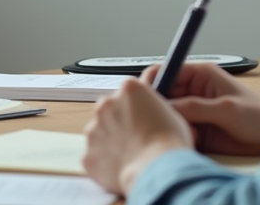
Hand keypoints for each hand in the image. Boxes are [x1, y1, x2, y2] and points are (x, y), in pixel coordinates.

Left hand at [83, 78, 193, 193]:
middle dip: (119, 122)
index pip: (128, 92)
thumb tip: (148, 115)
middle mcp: (107, 104)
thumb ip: (152, 108)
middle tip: (136, 138)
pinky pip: (95, 156)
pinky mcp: (88, 152)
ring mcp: (94, 128)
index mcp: (129, 89)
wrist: (157, 170)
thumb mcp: (171, 114)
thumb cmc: (170, 144)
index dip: (136, 107)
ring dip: (110, 141)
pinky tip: (121, 168)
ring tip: (130, 155)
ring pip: (99, 132)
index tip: (142, 118)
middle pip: (110, 109)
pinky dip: (104, 162)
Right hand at [144, 62, 259, 155]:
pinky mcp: (196, 129)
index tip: (144, 95)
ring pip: (167, 114)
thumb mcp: (227, 109)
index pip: (165, 70)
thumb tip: (167, 108)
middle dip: (158, 106)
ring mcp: (194, 110)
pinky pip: (176, 129)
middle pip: (161, 93)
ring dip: (169, 123)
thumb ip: (196, 107)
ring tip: (182, 132)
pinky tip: (188, 141)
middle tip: (159, 118)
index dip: (152, 81)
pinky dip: (177, 135)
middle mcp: (193, 90)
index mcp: (200, 74)